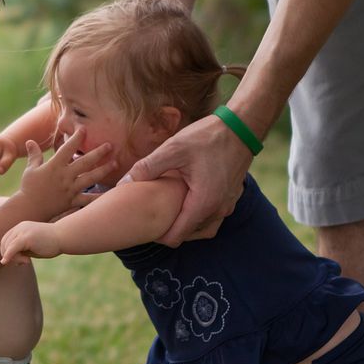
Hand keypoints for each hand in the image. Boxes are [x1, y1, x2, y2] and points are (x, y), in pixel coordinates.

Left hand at [0, 221, 60, 265]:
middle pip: (4, 244)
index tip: (19, 261)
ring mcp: (22, 230)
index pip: (6, 240)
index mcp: (21, 228)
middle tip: (24, 262)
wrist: (64, 237)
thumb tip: (6, 261)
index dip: (7, 252)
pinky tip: (5, 262)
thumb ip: (21, 251)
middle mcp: (20, 227)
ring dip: (14, 258)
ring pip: (8, 247)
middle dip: (10, 256)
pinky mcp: (27, 237)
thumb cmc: (51, 244)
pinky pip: (12, 247)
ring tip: (28, 261)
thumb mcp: (33, 247)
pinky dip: (8, 255)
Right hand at [19, 129, 113, 219]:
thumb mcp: (30, 170)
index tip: (84, 129)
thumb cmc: (28, 188)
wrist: (29, 209)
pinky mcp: (72, 201)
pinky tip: (111, 193)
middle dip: (98, 153)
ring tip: (115, 163)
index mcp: (54, 166)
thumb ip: (34, 155)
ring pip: (90, 178)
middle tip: (110, 145)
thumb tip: (30, 141)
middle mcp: (64, 176)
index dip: (76, 138)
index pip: (67, 149)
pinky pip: (88, 199)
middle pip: (84, 162)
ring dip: (104, 170)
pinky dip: (99, 197)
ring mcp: (70, 189)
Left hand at [119, 114, 247, 245]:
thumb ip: (147, 167)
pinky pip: (212, 218)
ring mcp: (227, 206)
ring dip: (185, 225)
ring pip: (202, 230)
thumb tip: (122, 183)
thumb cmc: (208, 137)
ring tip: (167, 213)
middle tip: (151, 218)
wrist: (242, 127)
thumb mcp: (173, 148)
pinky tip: (185, 202)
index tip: (143, 224)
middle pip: (188, 236)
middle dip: (169, 230)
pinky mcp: (230, 199)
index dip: (156, 235)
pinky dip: (198, 217)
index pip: (175, 237)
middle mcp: (218, 210)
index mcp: (203, 204)